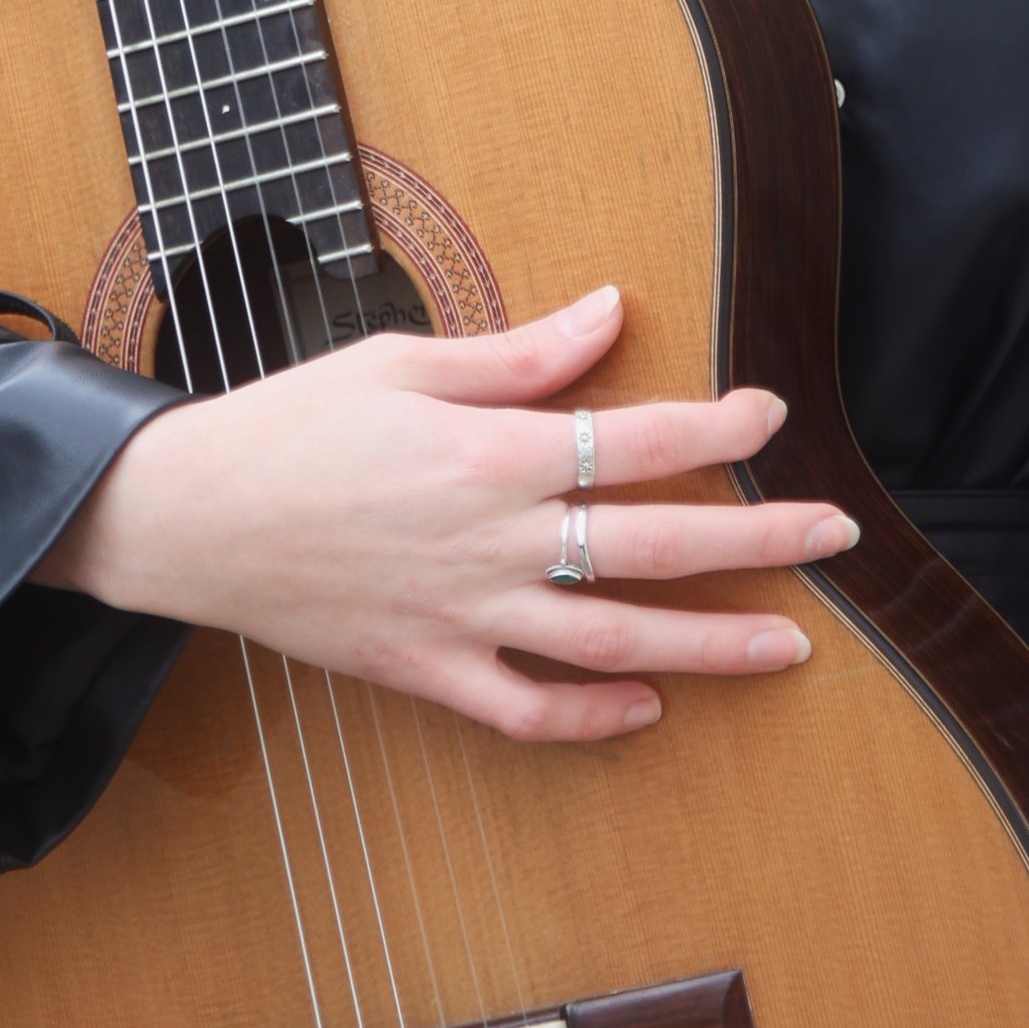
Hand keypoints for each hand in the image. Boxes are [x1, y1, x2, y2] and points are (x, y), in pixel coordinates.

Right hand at [39, 280, 860, 743]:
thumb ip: (523, 354)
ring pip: (614, 644)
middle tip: (837, 535)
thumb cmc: (296, 421)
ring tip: (790, 647)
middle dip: (759, 543)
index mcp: (491, 453)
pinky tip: (647, 706)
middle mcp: (494, 542)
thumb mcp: (406, 360)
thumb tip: (615, 311)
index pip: (636, 438)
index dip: (716, 427)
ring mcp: (465, 618)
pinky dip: (594, 717)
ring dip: (712, 646)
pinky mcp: (428, 672)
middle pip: (654, 547)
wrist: (191, 515)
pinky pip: (528, 713)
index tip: (773, 415)